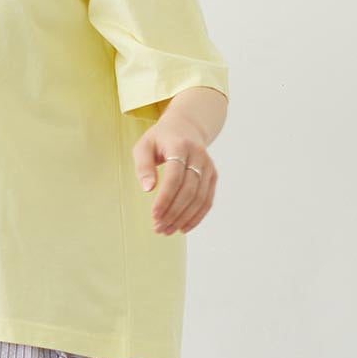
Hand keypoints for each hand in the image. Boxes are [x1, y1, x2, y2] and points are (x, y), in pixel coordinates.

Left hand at [133, 119, 217, 234]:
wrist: (185, 127)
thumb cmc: (159, 139)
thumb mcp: (144, 146)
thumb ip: (143, 166)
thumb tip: (148, 189)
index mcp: (180, 146)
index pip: (175, 177)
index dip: (165, 198)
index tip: (154, 215)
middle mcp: (198, 156)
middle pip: (189, 191)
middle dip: (173, 212)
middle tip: (158, 227)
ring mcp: (208, 166)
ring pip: (199, 198)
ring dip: (183, 218)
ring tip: (166, 230)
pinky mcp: (213, 176)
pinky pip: (207, 200)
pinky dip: (197, 217)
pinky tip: (183, 228)